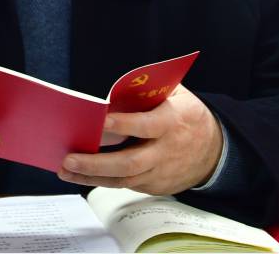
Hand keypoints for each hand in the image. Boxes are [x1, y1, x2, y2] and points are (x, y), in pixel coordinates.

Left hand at [58, 85, 222, 194]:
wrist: (213, 150)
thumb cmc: (185, 114)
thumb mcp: (175, 94)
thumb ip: (148, 92)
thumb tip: (115, 94)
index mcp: (172, 122)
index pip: (147, 125)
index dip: (125, 124)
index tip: (100, 120)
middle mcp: (165, 151)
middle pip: (130, 163)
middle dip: (96, 163)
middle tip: (70, 158)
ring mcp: (160, 172)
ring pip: (123, 180)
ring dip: (91, 177)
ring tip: (65, 170)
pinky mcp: (154, 186)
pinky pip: (125, 186)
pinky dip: (101, 181)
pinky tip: (80, 175)